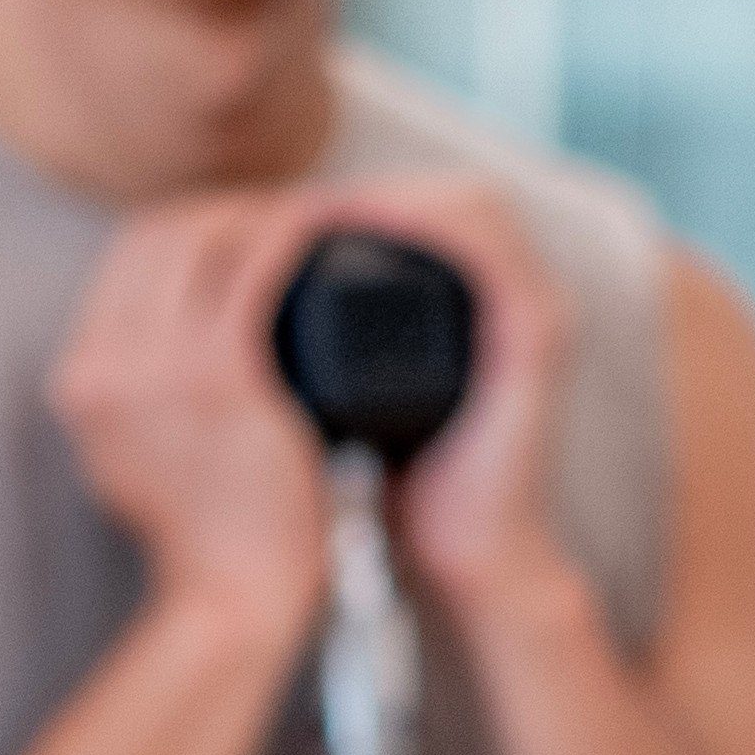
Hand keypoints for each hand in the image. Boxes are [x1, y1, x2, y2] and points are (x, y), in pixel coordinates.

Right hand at [43, 195, 352, 635]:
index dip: (182, 230)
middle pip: (153, 235)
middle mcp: (100, 367)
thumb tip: (167, 358)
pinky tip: (322, 226)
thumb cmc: (208, 544)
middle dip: (218, 209)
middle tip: (277, 213)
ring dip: (255, 211)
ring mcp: (152, 368)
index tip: (234, 232)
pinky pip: (253, 269)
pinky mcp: (217, 376)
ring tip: (306, 215)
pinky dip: (289, 236)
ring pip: (201, 237)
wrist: (230, 601)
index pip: (122, 264)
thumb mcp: (138, 465)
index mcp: (78, 385)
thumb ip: (138, 407)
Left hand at [302, 177, 589, 626]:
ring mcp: (533, 311)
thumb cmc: (396, 491)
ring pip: (469, 207)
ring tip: (313, 210)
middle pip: (444, 196)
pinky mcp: (537, 340)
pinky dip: (428, 226)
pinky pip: (490, 253)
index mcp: (473, 305)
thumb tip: (217, 319)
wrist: (461, 563)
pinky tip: (368, 223)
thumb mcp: (344, 406)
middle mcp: (512, 296)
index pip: (420, 209)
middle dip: (364, 190)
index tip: (270, 214)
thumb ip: (309, 359)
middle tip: (285, 204)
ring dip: (390, 196)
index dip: (348, 199)